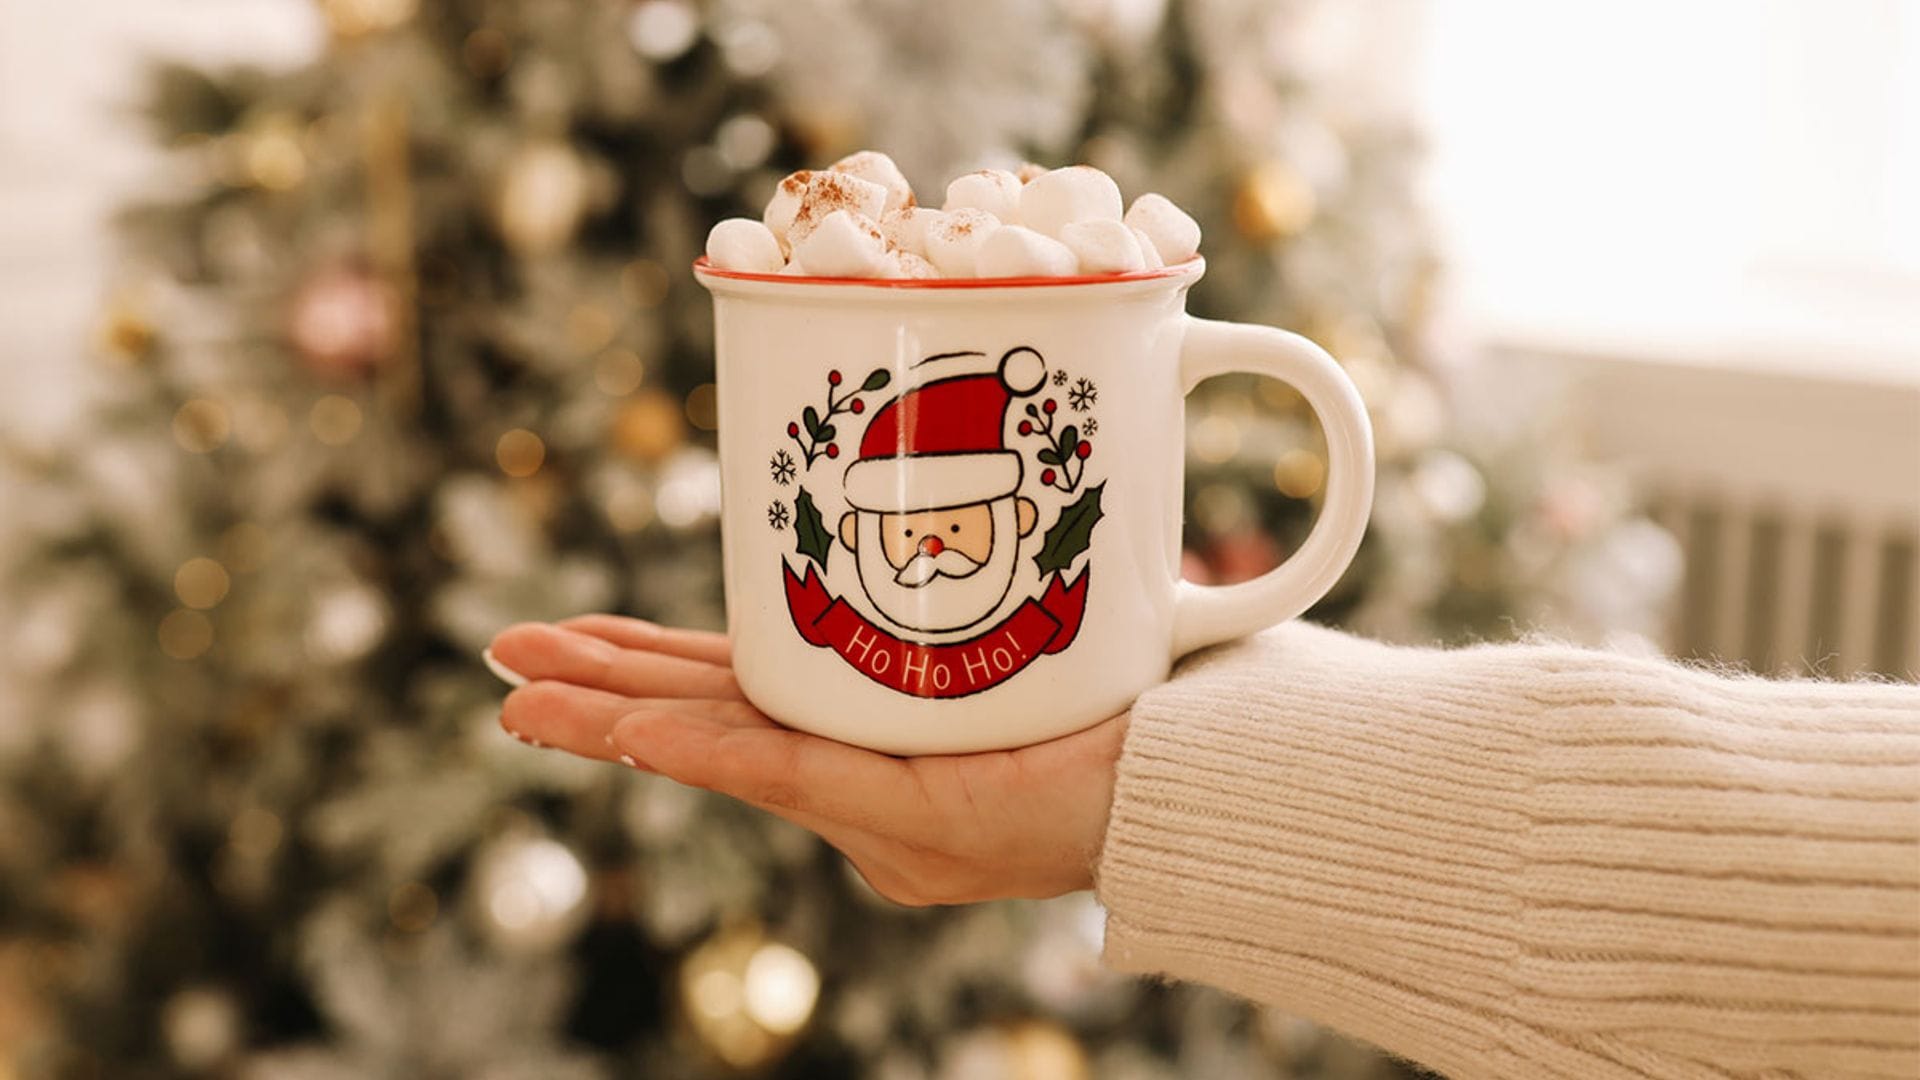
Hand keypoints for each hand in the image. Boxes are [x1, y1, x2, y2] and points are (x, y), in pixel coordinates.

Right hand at [487, 617, 1127, 905]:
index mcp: (865, 732)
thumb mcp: (1023, 627)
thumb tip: (934, 502)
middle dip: (599, 686)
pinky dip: (698, 748)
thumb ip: (959, 586)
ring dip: (613, 719)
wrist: (1190, 773)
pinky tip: (626, 731)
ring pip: (717, 748)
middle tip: (503, 659)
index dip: (650, 666)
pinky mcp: (905, 814)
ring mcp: (870, 804)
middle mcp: (852, 776)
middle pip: (704, 716)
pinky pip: (782, 772)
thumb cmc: (1127, 697)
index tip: (574, 639)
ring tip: (522, 697)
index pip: (738, 693)